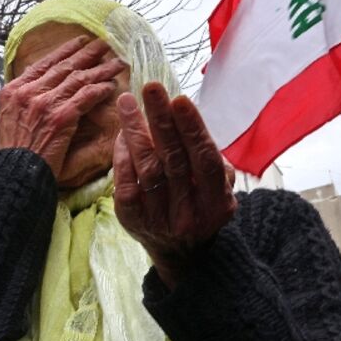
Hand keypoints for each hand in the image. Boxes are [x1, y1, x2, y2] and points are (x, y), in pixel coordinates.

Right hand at [0, 37, 125, 180]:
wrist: (13, 173)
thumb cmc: (13, 153)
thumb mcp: (6, 118)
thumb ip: (21, 98)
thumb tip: (34, 79)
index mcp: (14, 90)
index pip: (44, 63)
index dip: (65, 50)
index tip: (80, 41)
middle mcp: (28, 92)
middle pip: (64, 67)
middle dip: (87, 54)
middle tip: (105, 44)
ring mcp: (44, 104)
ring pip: (78, 79)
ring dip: (100, 70)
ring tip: (117, 63)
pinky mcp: (60, 118)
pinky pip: (85, 97)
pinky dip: (100, 89)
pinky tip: (111, 86)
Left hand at [113, 82, 235, 287]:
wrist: (181, 252)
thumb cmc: (200, 204)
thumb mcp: (217, 187)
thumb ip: (210, 160)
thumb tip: (189, 122)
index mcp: (217, 204)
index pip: (204, 161)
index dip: (192, 129)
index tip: (179, 99)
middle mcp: (189, 214)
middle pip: (173, 160)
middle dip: (161, 120)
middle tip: (151, 87)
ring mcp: (159, 220)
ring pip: (146, 169)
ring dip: (136, 131)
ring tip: (128, 101)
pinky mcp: (132, 221)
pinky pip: (125, 183)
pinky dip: (123, 155)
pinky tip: (123, 132)